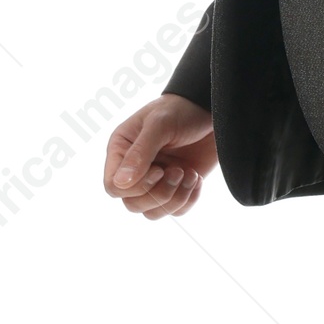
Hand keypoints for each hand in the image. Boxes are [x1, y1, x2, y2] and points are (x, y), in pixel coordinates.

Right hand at [103, 96, 216, 219]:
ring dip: (175, 199)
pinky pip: (175, 212)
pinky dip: (189, 200)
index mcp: (121, 151)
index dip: (136, 186)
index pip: (113, 187)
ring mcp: (155, 181)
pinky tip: (197, 178)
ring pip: (153, 213)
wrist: (210, 111)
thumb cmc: (180, 111)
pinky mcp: (176, 188)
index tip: (158, 169)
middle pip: (132, 204)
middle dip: (159, 193)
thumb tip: (120, 183)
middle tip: (178, 170)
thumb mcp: (159, 125)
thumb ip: (140, 152)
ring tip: (190, 174)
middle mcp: (134, 169)